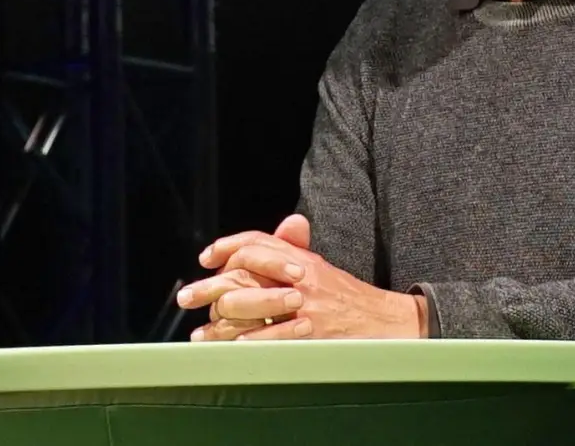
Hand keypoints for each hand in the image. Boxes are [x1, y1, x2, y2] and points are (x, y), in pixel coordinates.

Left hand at [180, 219, 426, 340]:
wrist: (388, 322)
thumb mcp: (320, 269)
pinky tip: (232, 348)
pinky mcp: (313, 332)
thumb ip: (294, 250)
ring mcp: (306, 304)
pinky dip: (249, 343)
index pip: (258, 241)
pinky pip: (273, 337)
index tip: (206, 258)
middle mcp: (301, 276)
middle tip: (187, 298)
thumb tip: (280, 226)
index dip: (228, 245)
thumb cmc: (348, 299)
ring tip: (203, 333)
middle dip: (211, 286)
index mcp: (302, 259)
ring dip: (222, 319)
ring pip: (252, 305)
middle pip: (245, 272)